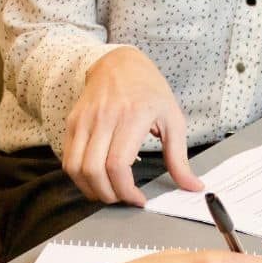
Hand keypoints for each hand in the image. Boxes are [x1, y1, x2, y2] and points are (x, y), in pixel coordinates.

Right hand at [63, 47, 202, 205]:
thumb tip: (193, 186)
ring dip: (90, 189)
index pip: (117, 165)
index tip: (138, 199)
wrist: (119, 63)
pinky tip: (96, 179)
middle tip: (123, 199)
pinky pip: (68, 159)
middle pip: (94, 171)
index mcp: (132, 117)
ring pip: (75, 168)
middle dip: (108, 195)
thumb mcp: (173, 119)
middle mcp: (104, 118)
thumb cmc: (149, 90)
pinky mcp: (72, 122)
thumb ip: (179, 157)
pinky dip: (79, 177)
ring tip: (109, 192)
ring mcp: (84, 120)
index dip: (125, 191)